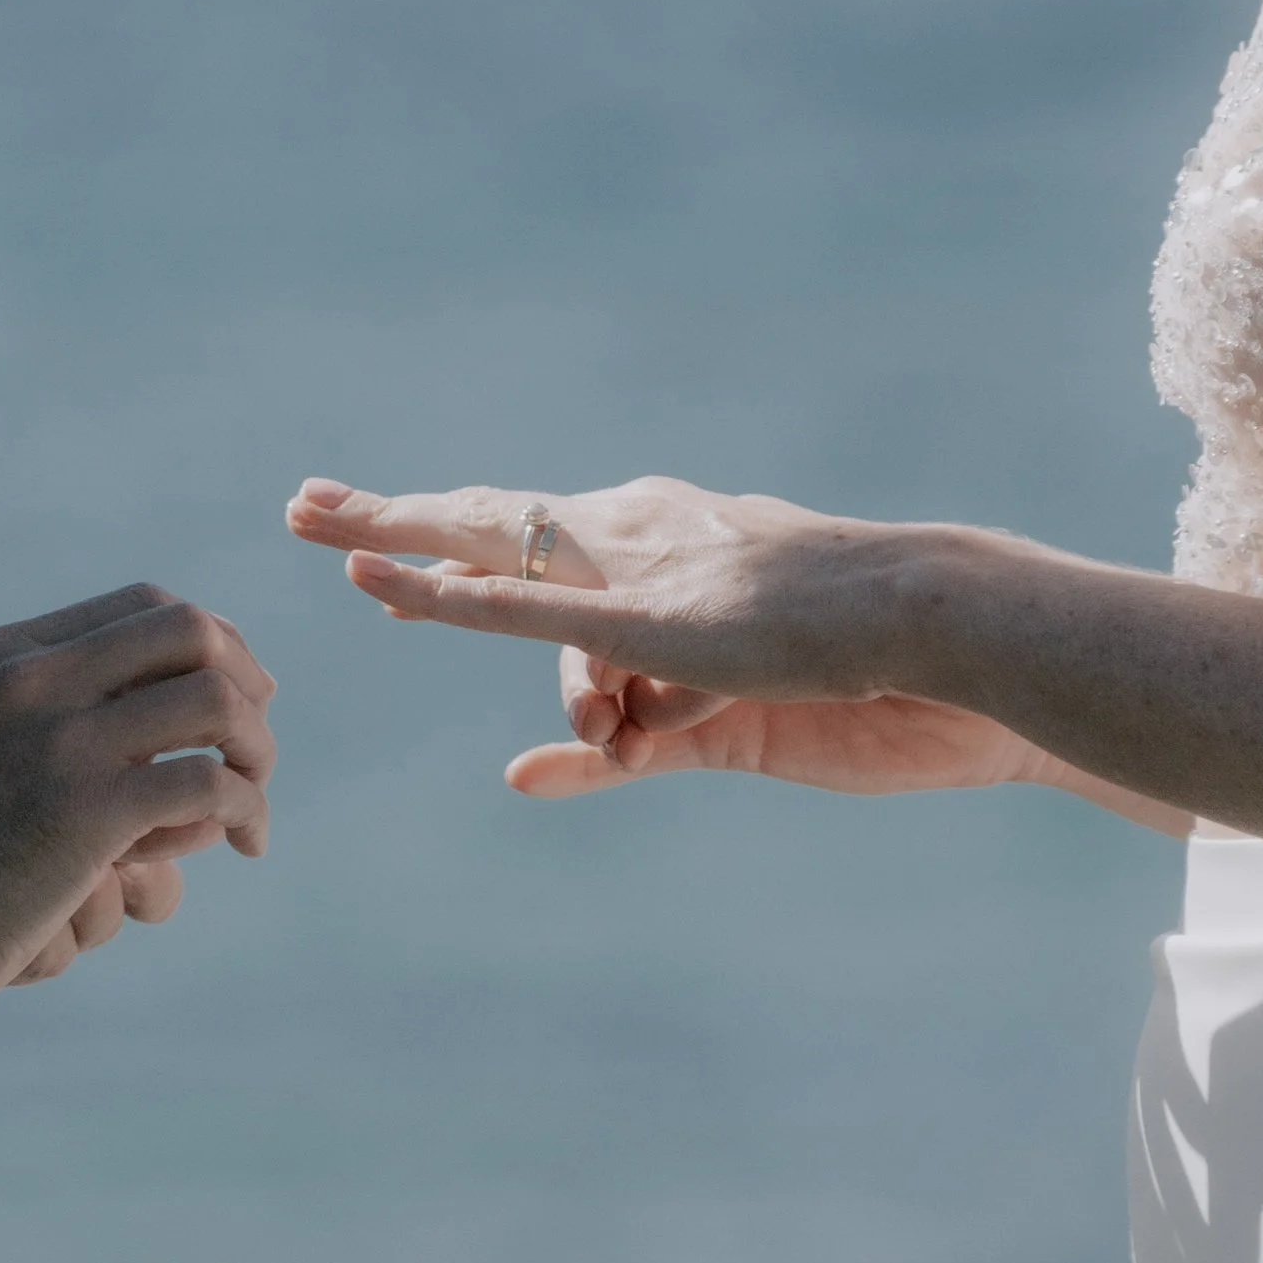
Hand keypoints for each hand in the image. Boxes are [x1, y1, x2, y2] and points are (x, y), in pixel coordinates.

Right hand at [0, 586, 275, 1017]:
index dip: (215, 643)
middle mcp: (36, 679)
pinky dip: (244, 809)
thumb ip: (50, 712)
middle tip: (252, 748)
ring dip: (255, 751)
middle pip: (193, 632)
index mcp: (10, 654)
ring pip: (217, 703)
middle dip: (248, 684)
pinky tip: (243, 841)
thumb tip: (160, 716)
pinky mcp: (88, 814)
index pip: (147, 605)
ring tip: (249, 801)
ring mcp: (62, 743)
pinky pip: (209, 785)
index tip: (238, 695)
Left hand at [285, 471, 1020, 796]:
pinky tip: (386, 585)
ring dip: (403, 533)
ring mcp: (647, 576)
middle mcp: (645, 545)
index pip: (539, 533)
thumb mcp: (729, 718)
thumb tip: (559, 762)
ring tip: (320, 531)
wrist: (959, 641)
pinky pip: (535, 609)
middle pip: (495, 520)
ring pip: (496, 543)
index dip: (456, 529)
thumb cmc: (878, 676)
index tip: (381, 526)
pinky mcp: (657, 621)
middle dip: (397, 512)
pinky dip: (456, 597)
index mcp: (671, 553)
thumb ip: (634, 740)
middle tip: (303, 501)